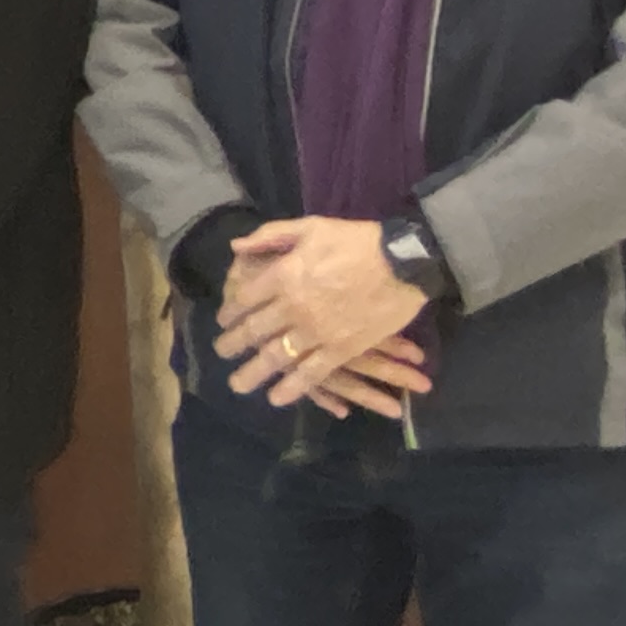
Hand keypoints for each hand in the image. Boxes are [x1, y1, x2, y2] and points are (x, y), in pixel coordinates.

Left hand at [212, 218, 430, 409]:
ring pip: (276, 357)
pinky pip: (311, 374)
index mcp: (283, 275)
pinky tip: (276, 398)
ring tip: (238, 384)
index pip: (245, 298)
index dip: (230, 312)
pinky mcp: (341, 349)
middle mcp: (293, 307)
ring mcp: (316, 331)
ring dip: (253, 373)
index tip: (223, 321)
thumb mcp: (311, 227)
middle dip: (232, 344)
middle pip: (254, 331)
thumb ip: (271, 236)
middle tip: (221, 353)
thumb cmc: (357, 240)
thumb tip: (236, 247)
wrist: (404, 261)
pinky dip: (292, 388)